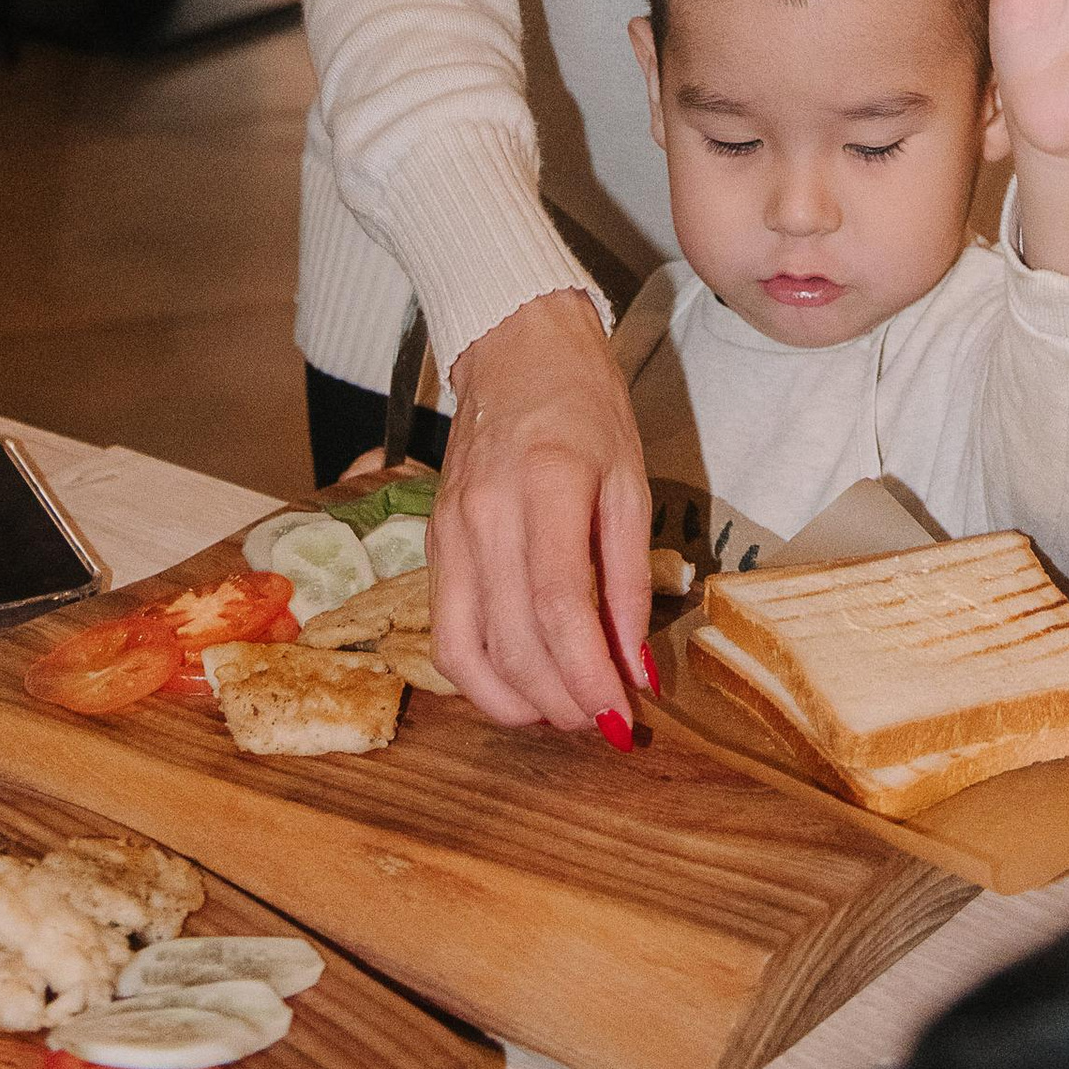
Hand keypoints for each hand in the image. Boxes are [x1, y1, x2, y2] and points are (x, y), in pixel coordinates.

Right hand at [430, 288, 652, 737]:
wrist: (513, 346)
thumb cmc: (584, 405)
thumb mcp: (630, 479)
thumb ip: (629, 578)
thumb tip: (637, 667)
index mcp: (546, 485)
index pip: (560, 608)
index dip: (590, 677)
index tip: (624, 716)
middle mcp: (485, 513)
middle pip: (513, 641)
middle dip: (561, 701)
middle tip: (604, 722)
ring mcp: (448, 531)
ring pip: (465, 653)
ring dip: (515, 704)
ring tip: (563, 714)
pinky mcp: (432, 544)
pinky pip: (445, 632)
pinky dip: (479, 678)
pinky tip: (520, 688)